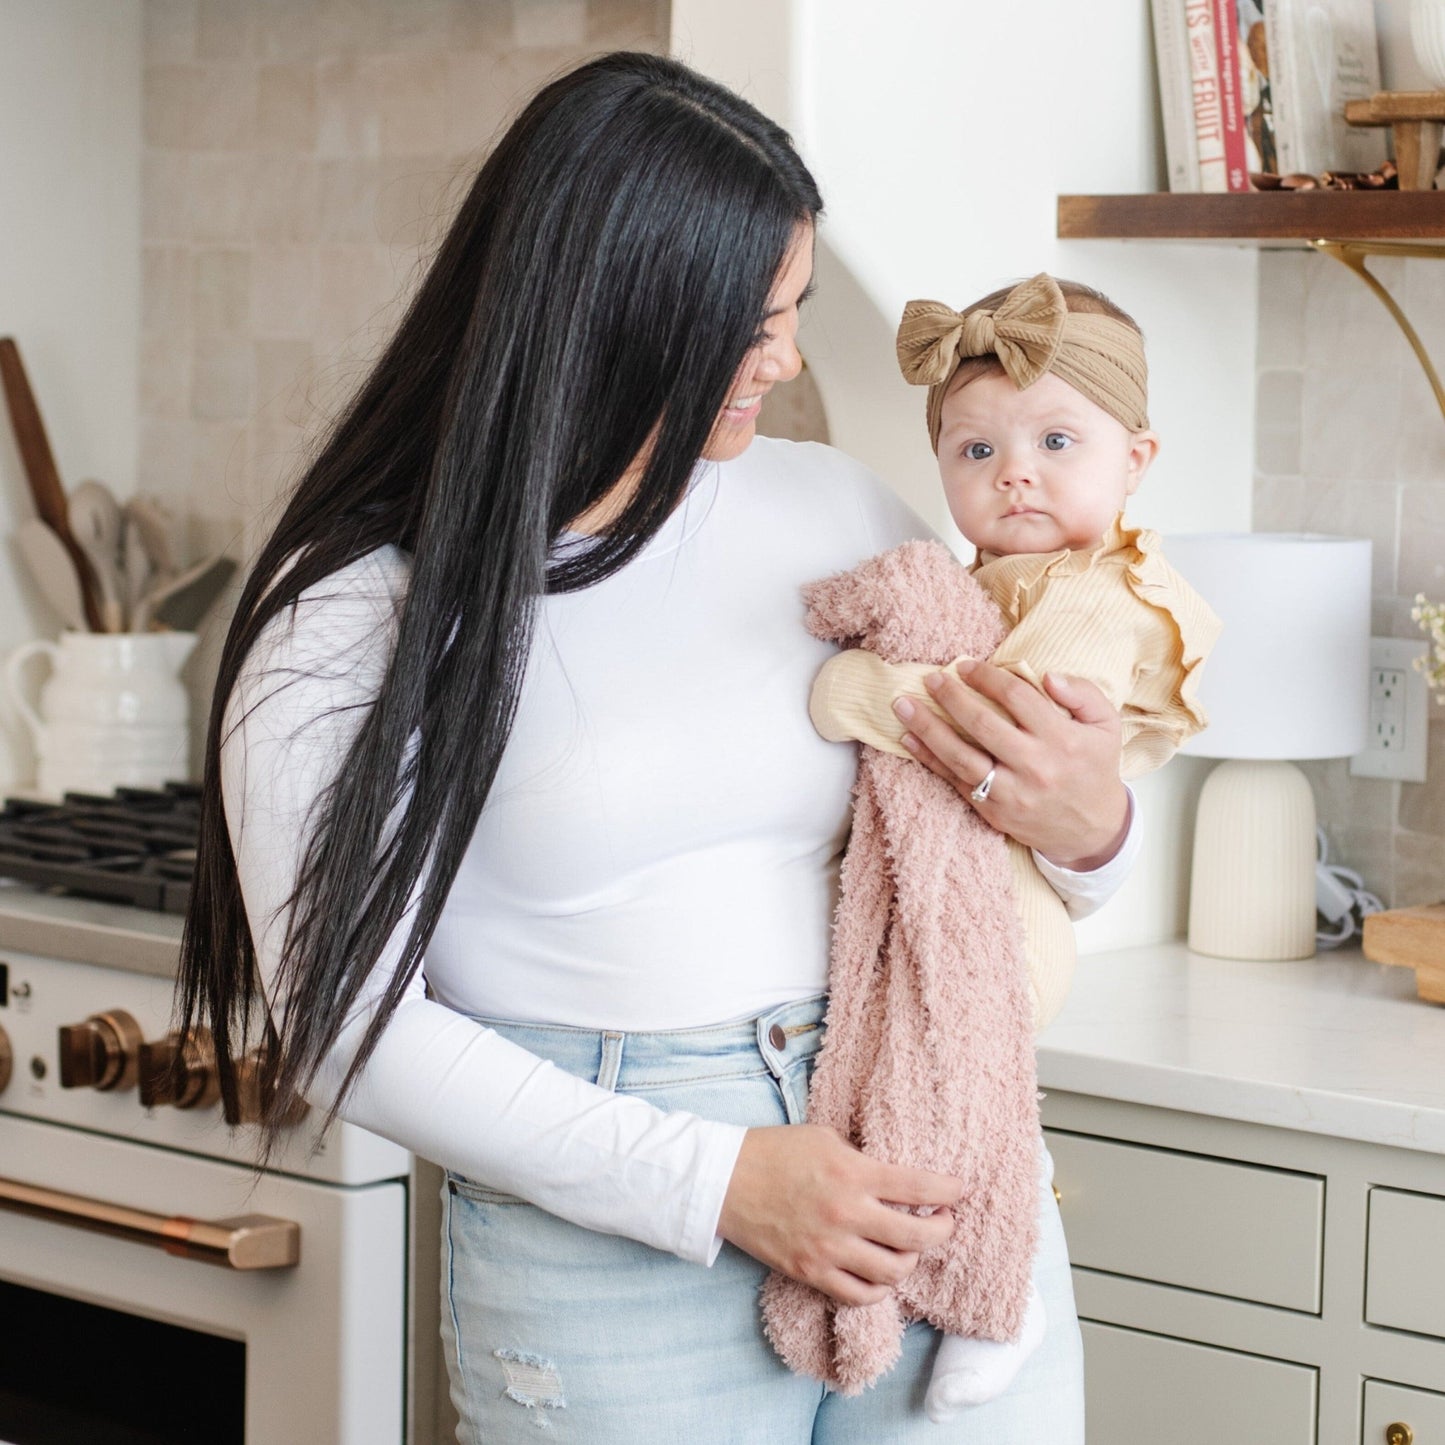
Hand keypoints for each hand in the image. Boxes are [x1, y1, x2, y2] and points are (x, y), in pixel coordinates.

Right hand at [717, 1124, 962, 1304]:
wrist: (726, 1181)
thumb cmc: (775, 1150)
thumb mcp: (826, 1138)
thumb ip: (863, 1159)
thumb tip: (895, 1178)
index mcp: (853, 1173)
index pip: (919, 1188)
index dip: (950, 1191)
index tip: (961, 1190)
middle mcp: (846, 1215)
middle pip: (917, 1236)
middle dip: (942, 1229)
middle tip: (943, 1221)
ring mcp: (829, 1249)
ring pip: (894, 1272)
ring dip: (911, 1259)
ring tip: (909, 1246)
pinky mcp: (811, 1273)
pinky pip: (860, 1295)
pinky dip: (879, 1288)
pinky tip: (880, 1272)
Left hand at [892, 659, 1128, 870]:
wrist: (1091, 830)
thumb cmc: (1094, 768)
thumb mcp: (1105, 726)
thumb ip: (1083, 693)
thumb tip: (1047, 676)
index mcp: (1062, 739)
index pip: (1017, 697)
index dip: (987, 677)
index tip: (965, 665)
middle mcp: (1034, 766)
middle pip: (982, 724)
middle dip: (950, 697)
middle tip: (930, 678)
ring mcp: (1011, 792)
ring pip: (960, 756)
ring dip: (927, 728)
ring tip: (903, 705)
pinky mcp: (993, 812)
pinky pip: (954, 782)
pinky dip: (928, 760)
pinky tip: (908, 740)